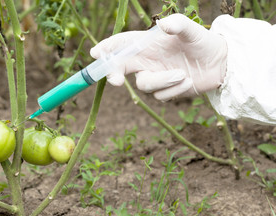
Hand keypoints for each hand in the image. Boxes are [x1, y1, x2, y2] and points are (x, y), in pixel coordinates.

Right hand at [90, 14, 227, 100]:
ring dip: (163, 81)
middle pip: (120, 68)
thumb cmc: (203, 42)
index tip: (96, 54)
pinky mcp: (164, 91)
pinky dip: (175, 89)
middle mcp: (146, 61)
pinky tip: (189, 81)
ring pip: (144, 84)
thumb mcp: (192, 30)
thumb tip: (163, 25)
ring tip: (183, 74)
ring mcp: (154, 76)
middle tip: (115, 80)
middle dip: (113, 74)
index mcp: (147, 44)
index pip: (121, 45)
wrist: (220, 64)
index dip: (107, 48)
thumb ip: (178, 24)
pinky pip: (161, 96)